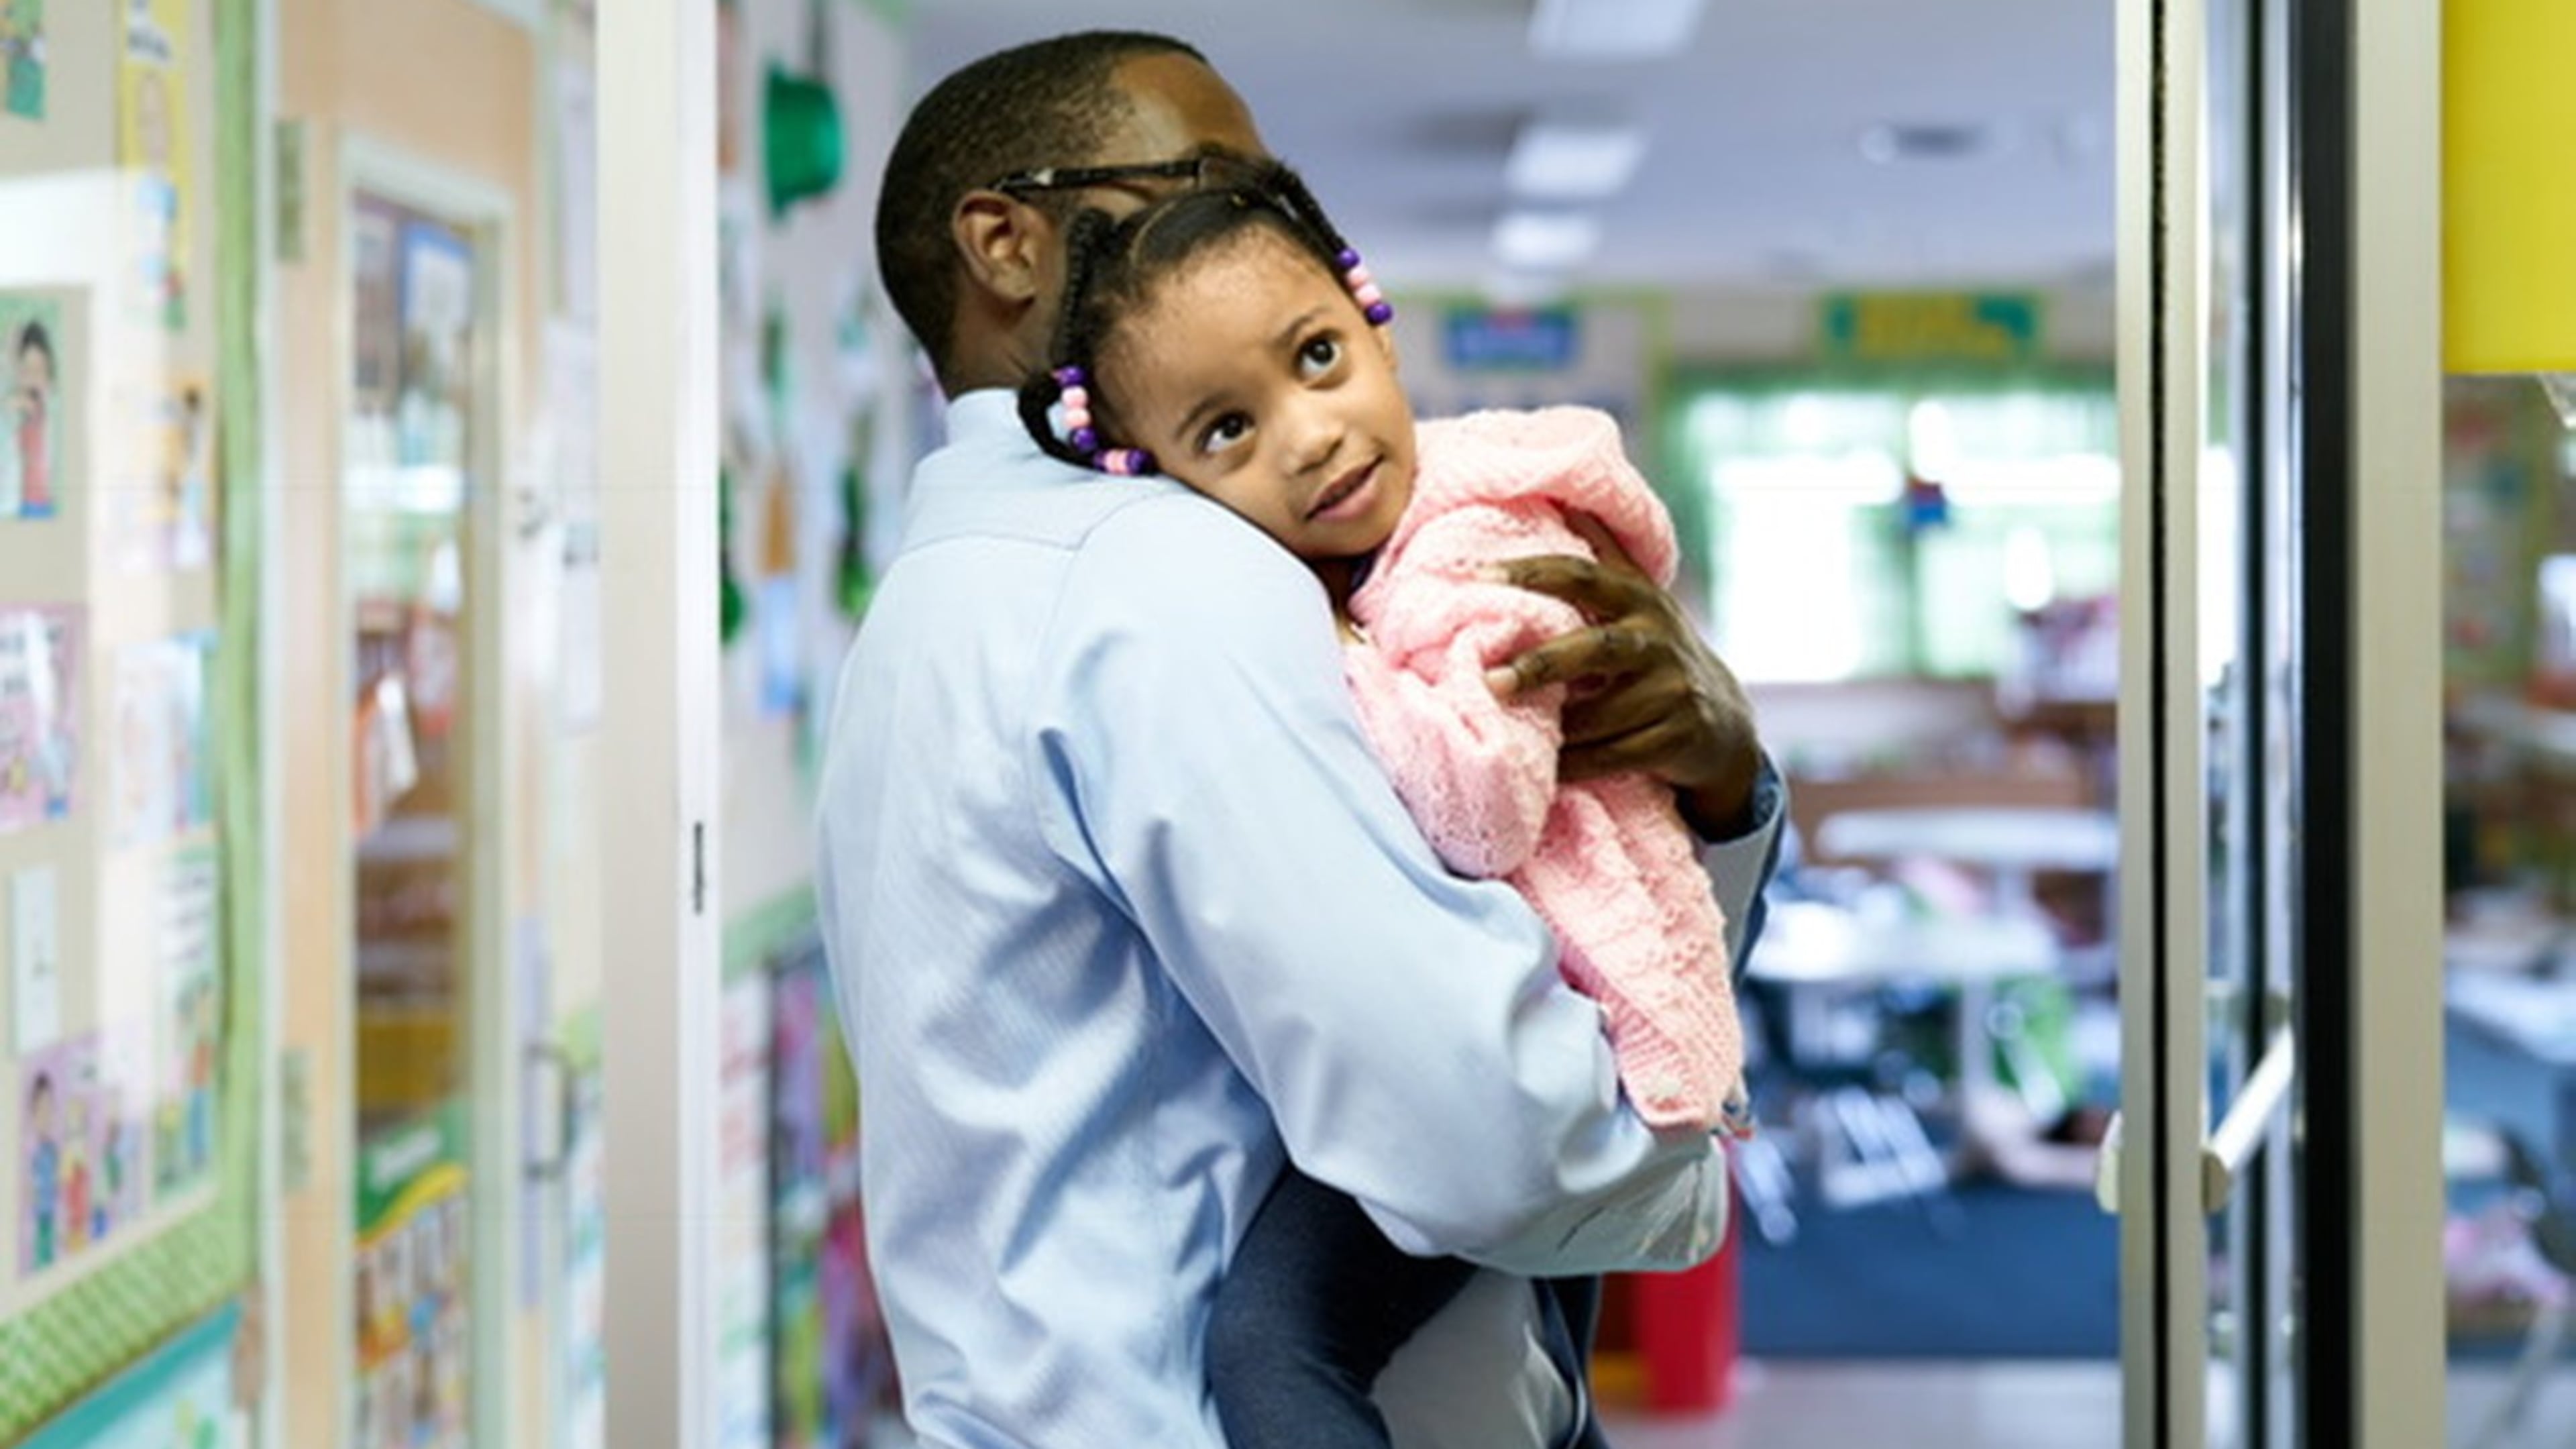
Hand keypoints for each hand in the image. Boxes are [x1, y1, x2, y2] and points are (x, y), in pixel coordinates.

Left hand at [1485, 516, 1762, 837]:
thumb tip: (1560, 495)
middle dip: (1542, 663)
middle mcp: (1659, 639)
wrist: (1722, 725)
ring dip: (1552, 725)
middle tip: (1488, 677)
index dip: (1534, 572)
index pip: (1584, 576)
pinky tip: (1542, 769)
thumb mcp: (1636, 602)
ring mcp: (1673, 691)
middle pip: (1596, 647)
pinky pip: (1615, 756)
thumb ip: (1601, 555)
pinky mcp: (1677, 738)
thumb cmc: (1656, 654)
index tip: (1480, 576)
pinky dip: (1575, 763)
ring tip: (1499, 728)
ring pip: (1601, 713)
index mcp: (1639, 599)